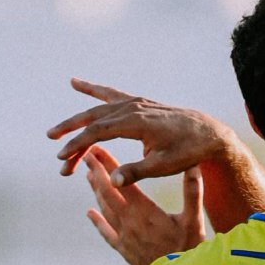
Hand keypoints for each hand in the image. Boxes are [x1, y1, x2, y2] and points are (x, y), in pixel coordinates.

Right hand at [48, 78, 229, 186]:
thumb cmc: (189, 152)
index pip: (98, 132)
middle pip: (93, 118)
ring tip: (55, 132)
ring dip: (77, 121)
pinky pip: (111, 95)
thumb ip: (137, 172)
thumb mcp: (165, 166)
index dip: (78, 145)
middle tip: (54, 149)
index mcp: (137, 122)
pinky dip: (93, 90)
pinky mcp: (140, 103)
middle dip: (71, 134)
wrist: (210, 134)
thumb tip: (112, 182)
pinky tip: (75, 83)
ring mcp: (137, 103)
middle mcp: (134, 108)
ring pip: (98, 108)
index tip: (63, 159)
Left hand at [83, 145, 205, 264]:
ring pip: (105, 209)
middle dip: (97, 172)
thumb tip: (193, 166)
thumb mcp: (194, 220)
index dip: (108, 165)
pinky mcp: (125, 250)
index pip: (122, 182)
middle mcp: (129, 222)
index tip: (96, 150)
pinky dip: (98, 221)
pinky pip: (106, 232)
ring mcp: (124, 237)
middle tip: (86, 155)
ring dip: (96, 191)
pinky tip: (90, 213)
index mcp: (145, 211)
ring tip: (88, 176)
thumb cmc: (188, 250)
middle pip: (108, 192)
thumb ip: (193, 193)